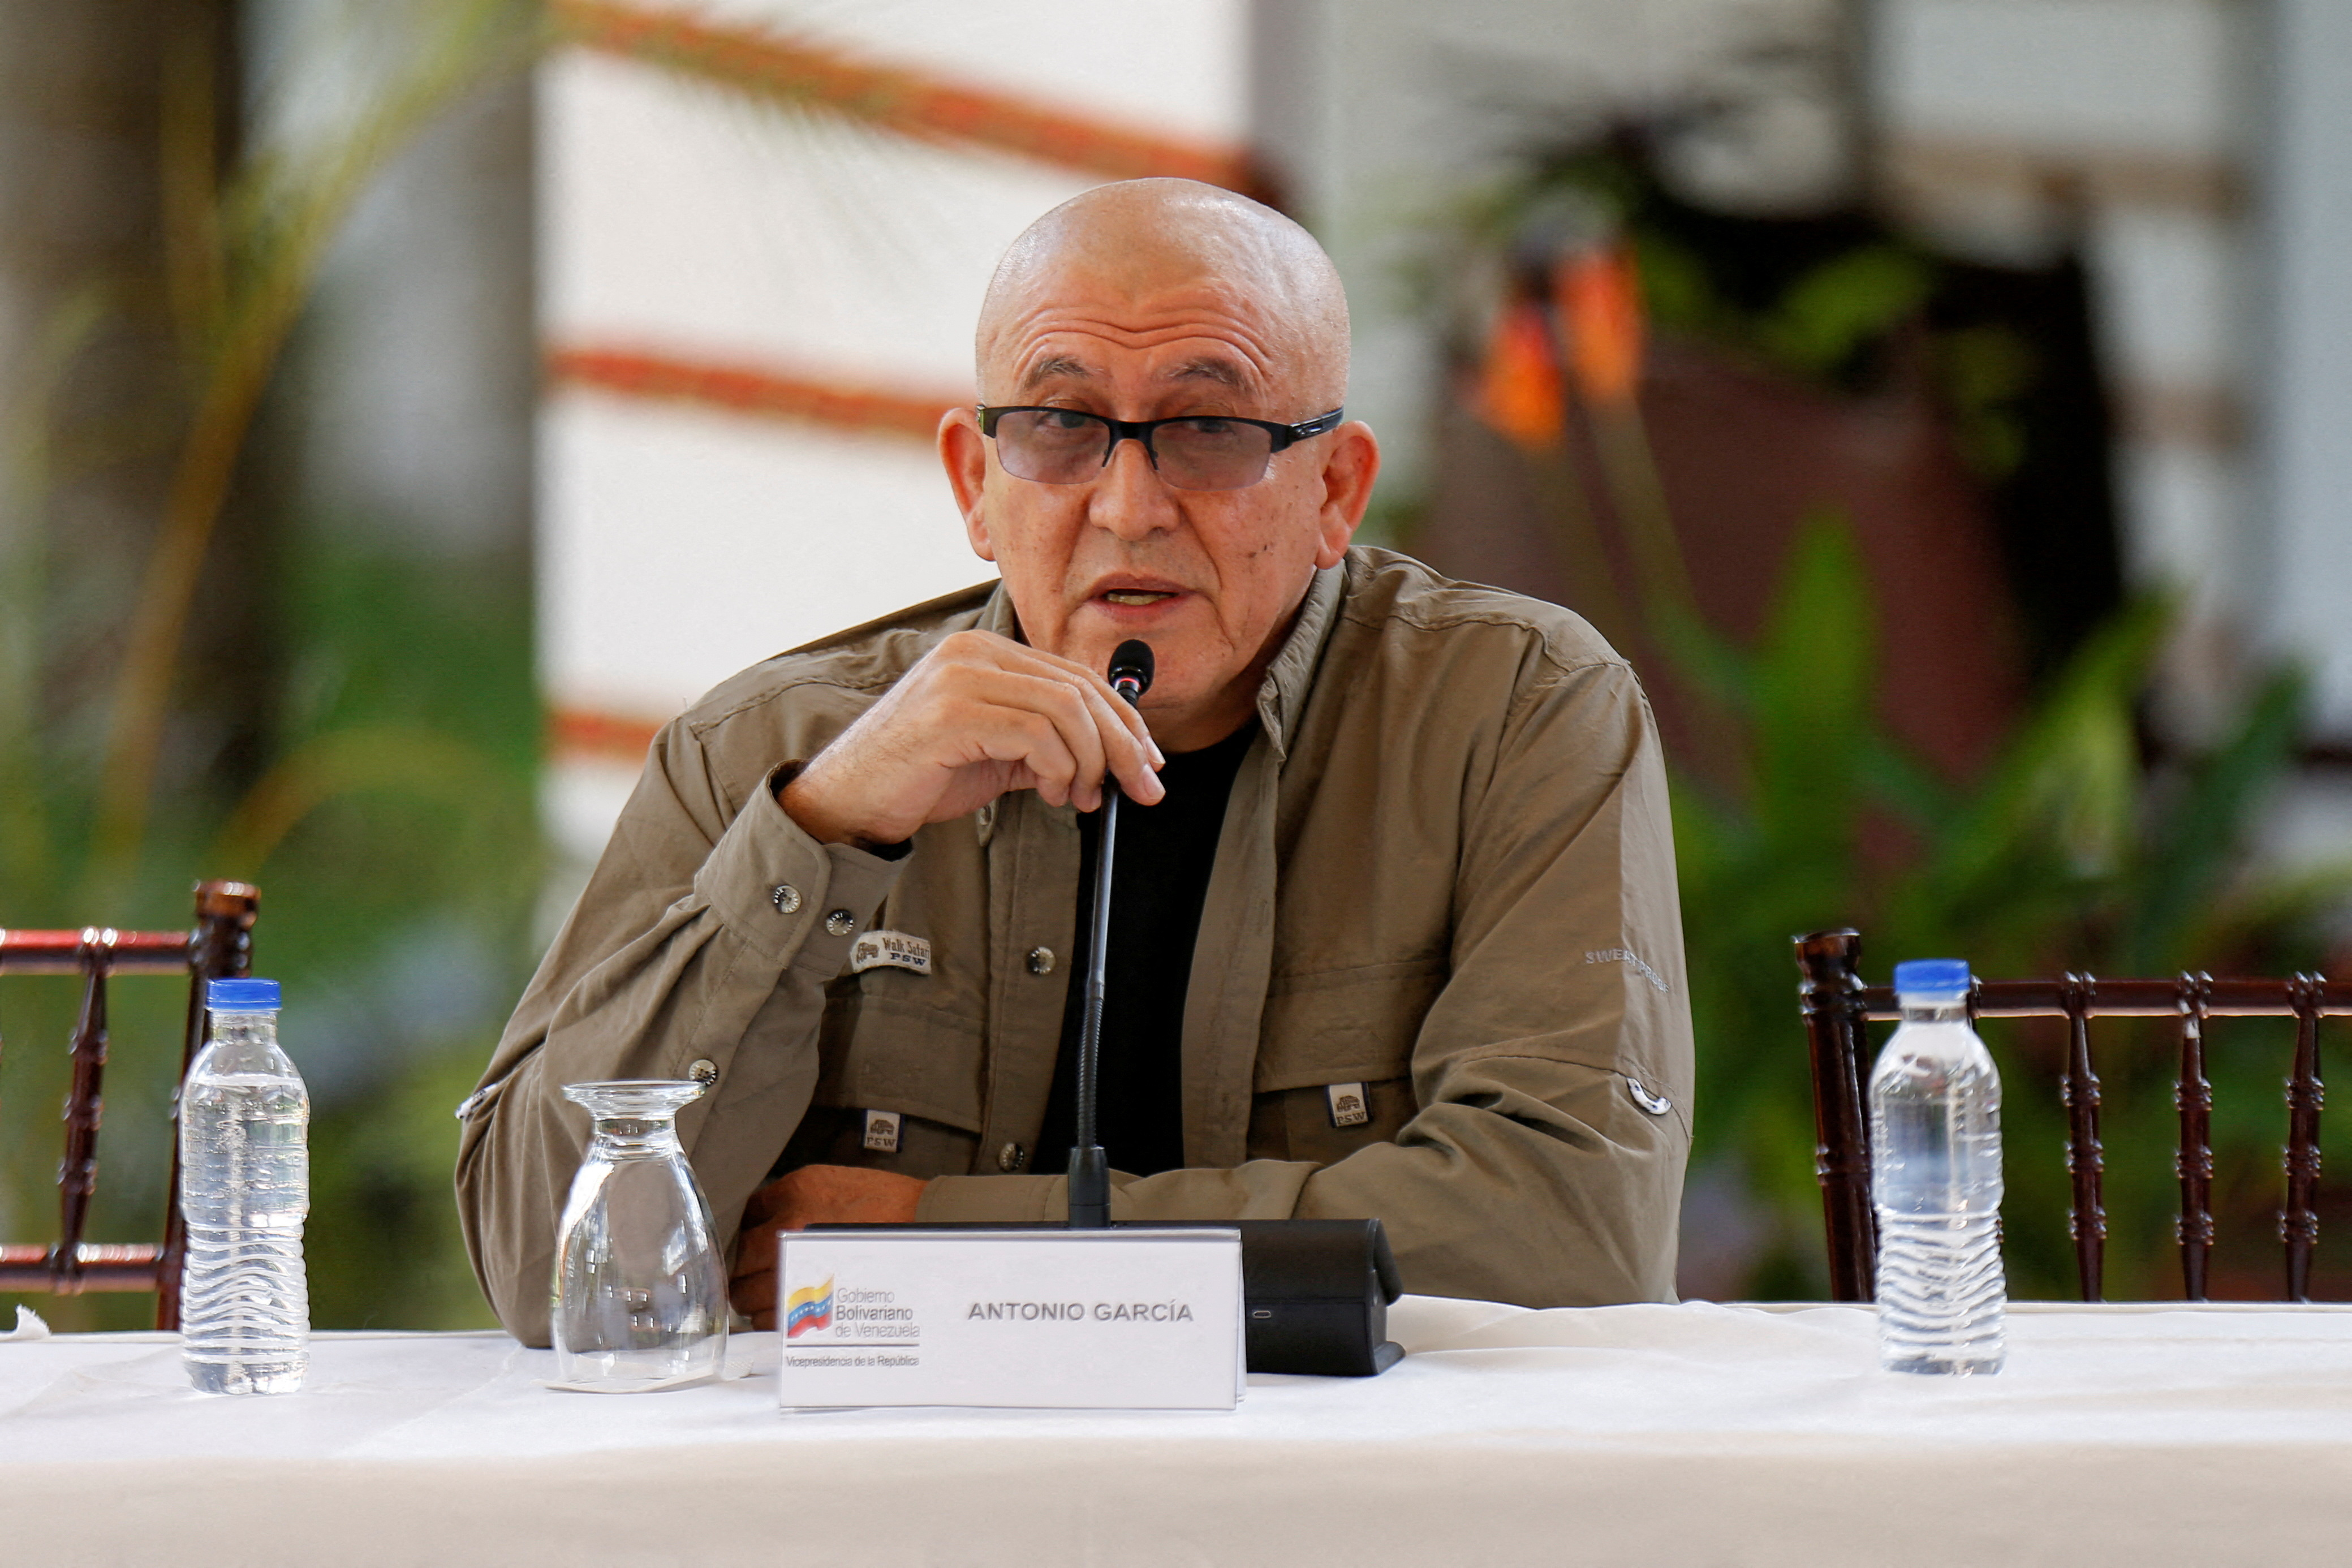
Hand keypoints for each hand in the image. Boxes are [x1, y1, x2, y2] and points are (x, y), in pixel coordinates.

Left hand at [728, 1164, 928, 1328]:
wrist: (928, 1227)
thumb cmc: (892, 1206)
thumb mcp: (836, 1182)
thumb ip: (797, 1199)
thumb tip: (769, 1224)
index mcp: (797, 1191)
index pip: (749, 1217)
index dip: (752, 1233)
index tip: (758, 1245)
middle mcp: (791, 1226)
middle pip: (743, 1261)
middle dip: (749, 1272)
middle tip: (761, 1277)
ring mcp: (798, 1265)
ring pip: (751, 1296)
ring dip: (759, 1299)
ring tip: (775, 1298)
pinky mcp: (813, 1299)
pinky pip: (772, 1320)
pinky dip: (775, 1320)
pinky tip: (789, 1312)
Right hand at [780, 629, 1163, 847]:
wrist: (851, 800)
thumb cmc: (919, 775)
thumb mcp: (997, 753)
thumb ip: (1045, 743)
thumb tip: (1110, 760)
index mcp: (987, 654)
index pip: (1077, 676)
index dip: (1124, 719)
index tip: (1148, 761)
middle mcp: (975, 653)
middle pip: (1080, 689)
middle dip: (1123, 744)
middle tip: (1141, 787)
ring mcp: (962, 678)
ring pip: (1066, 710)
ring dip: (1091, 763)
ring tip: (1082, 797)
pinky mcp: (954, 711)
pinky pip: (1036, 735)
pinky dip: (1060, 769)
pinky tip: (1053, 793)